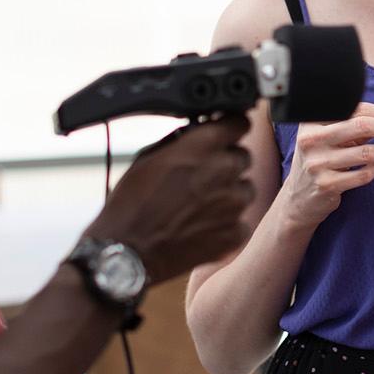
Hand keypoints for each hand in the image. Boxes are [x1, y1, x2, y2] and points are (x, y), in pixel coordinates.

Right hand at [87, 113, 254, 283]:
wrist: (127, 251)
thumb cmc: (131, 204)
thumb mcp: (149, 157)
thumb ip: (183, 142)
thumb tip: (200, 133)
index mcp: (202, 147)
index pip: (239, 122)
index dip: (231, 128)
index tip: (226, 135)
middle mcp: (223, 171)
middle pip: (243, 156)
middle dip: (226, 163)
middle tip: (203, 178)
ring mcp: (233, 204)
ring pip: (246, 189)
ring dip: (229, 193)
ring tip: (200, 205)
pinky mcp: (235, 233)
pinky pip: (242, 220)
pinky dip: (227, 222)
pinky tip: (203, 226)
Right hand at [282, 102, 373, 228]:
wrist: (299, 197)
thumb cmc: (320, 161)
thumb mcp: (329, 138)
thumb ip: (354, 125)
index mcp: (311, 122)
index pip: (353, 109)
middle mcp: (311, 140)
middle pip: (361, 126)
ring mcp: (317, 163)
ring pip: (364, 152)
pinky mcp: (326, 184)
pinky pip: (362, 175)